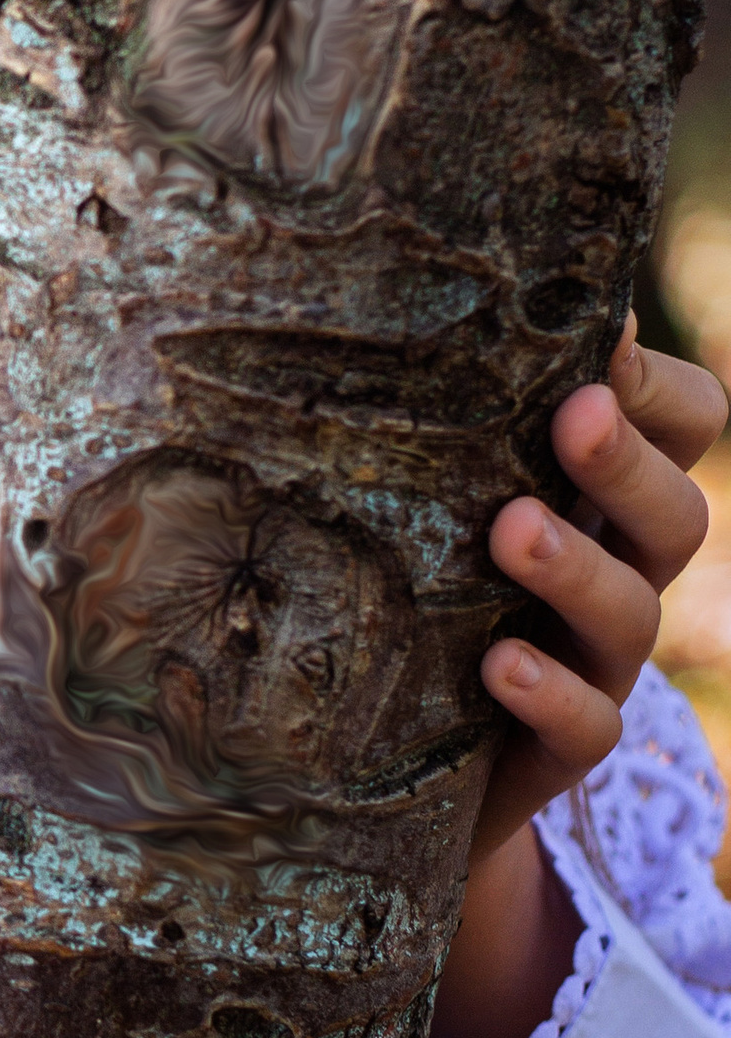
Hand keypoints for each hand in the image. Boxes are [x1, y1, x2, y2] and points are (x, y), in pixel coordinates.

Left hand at [417, 318, 720, 1037]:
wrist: (365, 754)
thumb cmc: (385, 572)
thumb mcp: (409, 482)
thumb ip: (418, 406)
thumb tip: (354, 284)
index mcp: (595, 491)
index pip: (683, 422)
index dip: (658, 385)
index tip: (598, 337)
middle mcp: (613, 569)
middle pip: (676, 514)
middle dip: (626, 463)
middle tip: (573, 416)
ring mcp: (590, 664)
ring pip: (633, 614)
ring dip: (579, 569)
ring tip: (512, 531)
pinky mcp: (552, 751)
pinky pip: (586, 726)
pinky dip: (551, 694)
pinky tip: (498, 666)